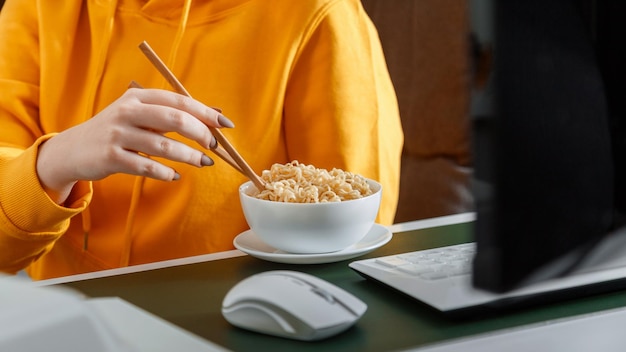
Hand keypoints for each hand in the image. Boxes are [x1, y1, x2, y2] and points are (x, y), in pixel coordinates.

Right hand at [36, 87, 232, 203]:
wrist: (72, 150)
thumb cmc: (116, 131)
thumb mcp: (139, 115)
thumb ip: (171, 113)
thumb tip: (215, 114)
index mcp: (138, 97)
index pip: (178, 100)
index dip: (205, 112)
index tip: (225, 125)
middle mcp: (127, 112)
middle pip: (174, 119)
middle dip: (200, 133)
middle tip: (214, 146)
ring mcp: (117, 135)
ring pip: (164, 146)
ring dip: (190, 156)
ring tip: (204, 163)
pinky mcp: (111, 158)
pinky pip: (148, 167)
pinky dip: (167, 173)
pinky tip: (175, 175)